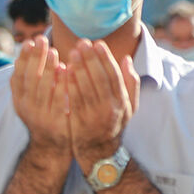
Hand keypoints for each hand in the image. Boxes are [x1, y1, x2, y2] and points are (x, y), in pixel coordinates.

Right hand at [9, 37, 70, 162]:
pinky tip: (66, 71)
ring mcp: (41, 116)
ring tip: (53, 52)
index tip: (30, 42)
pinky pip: (58, 101)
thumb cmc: (46, 116)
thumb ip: (33, 82)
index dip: (23, 59)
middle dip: (35, 58)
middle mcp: (27, 108)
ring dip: (47, 69)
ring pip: (42, 89)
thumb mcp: (34, 100)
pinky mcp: (56, 123)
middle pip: (29, 79)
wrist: (53, 148)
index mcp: (20, 100)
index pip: (18, 76)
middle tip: (42, 40)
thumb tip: (32, 55)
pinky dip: (61, 85)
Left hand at [66, 40, 139, 171]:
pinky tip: (63, 71)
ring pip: (86, 88)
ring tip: (72, 52)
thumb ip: (130, 83)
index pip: (114, 76)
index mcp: (123, 102)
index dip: (106, 59)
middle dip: (91, 60)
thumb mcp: (129, 105)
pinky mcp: (79, 120)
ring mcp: (94, 115)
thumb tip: (126, 59)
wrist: (99, 150)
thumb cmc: (113, 122)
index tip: (98, 44)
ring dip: (78, 68)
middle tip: (82, 43)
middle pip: (100, 79)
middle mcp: (110, 108)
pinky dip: (69, 84)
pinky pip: (73, 99)